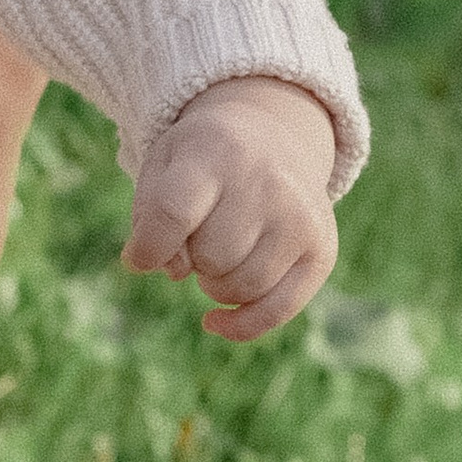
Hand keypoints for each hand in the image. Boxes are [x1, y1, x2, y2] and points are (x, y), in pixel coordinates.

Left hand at [126, 75, 338, 341]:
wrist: (272, 136)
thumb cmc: (201, 162)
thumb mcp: (162, 168)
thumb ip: (150, 219)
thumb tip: (169, 270)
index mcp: (217, 153)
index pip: (173, 213)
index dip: (148, 248)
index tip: (139, 256)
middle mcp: (268, 182)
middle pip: (210, 258)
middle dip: (191, 260)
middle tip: (196, 235)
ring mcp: (300, 216)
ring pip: (241, 287)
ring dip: (214, 286)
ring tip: (217, 253)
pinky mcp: (322, 248)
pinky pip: (278, 310)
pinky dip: (241, 325)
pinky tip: (214, 321)